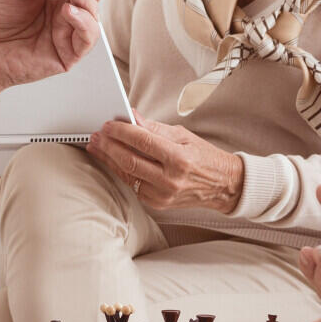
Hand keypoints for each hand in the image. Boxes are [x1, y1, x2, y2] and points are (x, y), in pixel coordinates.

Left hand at [86, 115, 242, 211]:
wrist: (223, 186)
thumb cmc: (204, 157)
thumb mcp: (183, 136)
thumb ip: (154, 129)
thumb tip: (132, 117)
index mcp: (179, 158)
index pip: (143, 141)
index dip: (122, 131)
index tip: (108, 124)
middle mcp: (170, 179)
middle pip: (129, 160)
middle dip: (109, 146)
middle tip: (97, 135)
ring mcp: (163, 195)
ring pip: (127, 174)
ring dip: (108, 159)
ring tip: (97, 147)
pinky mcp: (158, 204)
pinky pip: (133, 185)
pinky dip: (120, 171)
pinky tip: (111, 160)